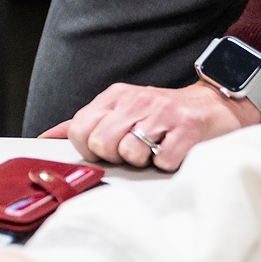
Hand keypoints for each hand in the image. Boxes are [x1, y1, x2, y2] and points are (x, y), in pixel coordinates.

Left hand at [43, 79, 254, 172]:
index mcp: (115, 97)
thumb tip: (46, 138)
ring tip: (155, 149)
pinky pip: (162, 161)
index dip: (90, 149)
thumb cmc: (163, 114)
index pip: (79, 130)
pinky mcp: (187, 129)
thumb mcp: (119, 110)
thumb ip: (83, 124)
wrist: (214, 105)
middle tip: (134, 151)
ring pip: (129, 153)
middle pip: (100, 144)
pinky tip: (173, 151)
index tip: (107, 150)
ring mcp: (162, 113)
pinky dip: (167, 164)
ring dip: (143, 161)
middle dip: (115, 157)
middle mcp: (135, 100)